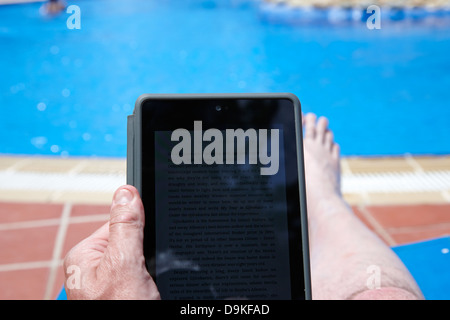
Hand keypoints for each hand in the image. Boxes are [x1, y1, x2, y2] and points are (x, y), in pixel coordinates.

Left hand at [63, 185, 159, 299]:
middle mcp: (91, 268)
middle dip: (145, 255)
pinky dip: (150, 280)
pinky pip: (141, 276)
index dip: (139, 231)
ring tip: (144, 287)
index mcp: (83, 255)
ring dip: (149, 270)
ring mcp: (106, 283)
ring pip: (140, 262)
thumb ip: (126, 226)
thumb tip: (125, 191)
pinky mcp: (121, 292)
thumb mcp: (125, 263)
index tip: (148, 245)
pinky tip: (147, 291)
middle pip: (131, 243)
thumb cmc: (120, 309)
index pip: (118, 224)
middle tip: (144, 275)